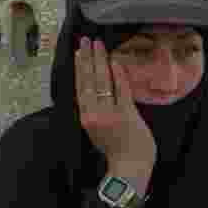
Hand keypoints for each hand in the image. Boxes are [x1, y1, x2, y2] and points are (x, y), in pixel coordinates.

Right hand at [75, 36, 155, 164]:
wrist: (129, 167)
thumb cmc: (115, 150)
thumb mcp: (96, 131)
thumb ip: (94, 113)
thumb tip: (93, 92)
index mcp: (85, 118)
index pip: (80, 88)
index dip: (78, 69)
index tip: (78, 52)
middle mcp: (94, 114)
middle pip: (89, 81)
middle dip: (87, 58)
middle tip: (86, 40)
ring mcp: (110, 113)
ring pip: (102, 82)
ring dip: (100, 61)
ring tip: (98, 45)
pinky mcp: (126, 114)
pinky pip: (121, 90)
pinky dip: (118, 74)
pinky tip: (115, 61)